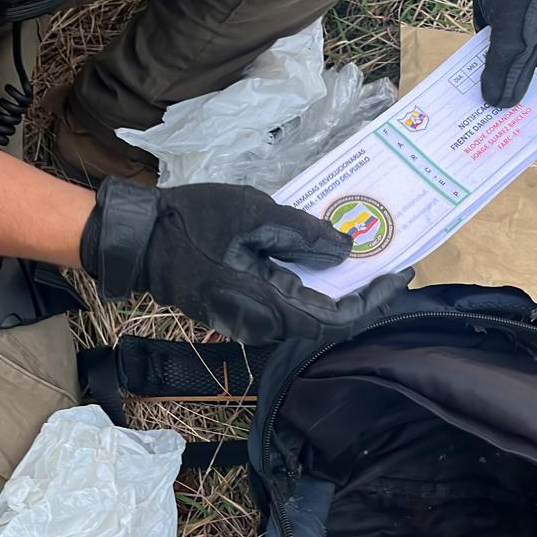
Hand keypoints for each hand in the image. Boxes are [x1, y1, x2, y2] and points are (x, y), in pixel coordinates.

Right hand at [80, 178, 412, 344]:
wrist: (138, 238)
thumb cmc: (192, 222)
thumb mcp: (255, 213)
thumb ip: (304, 234)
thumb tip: (347, 251)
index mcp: (268, 306)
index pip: (337, 320)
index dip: (373, 301)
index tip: (399, 273)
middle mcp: (261, 323)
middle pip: (326, 320)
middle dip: (362, 293)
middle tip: (390, 260)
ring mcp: (248, 320)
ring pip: (306, 312)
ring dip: (336, 288)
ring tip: (365, 255)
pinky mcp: (239, 309)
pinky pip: (285, 303)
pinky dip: (310, 283)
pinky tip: (322, 256)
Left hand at [474, 0, 536, 153]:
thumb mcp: (517, 13)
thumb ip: (509, 56)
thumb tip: (499, 104)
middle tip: (514, 151)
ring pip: (536, 110)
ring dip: (514, 127)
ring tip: (489, 141)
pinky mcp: (516, 68)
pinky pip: (509, 95)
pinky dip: (493, 108)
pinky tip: (472, 117)